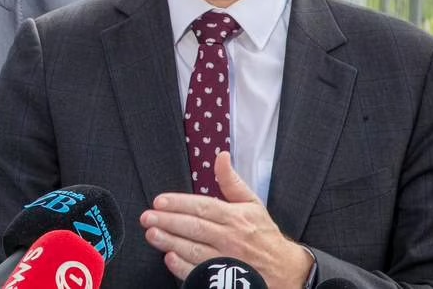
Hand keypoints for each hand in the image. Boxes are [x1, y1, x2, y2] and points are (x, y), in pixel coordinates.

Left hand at [139, 152, 313, 287]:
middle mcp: (230, 238)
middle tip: (147, 217)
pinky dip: (184, 267)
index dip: (180, 203)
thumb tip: (220, 155)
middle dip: (168, 221)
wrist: (286, 271)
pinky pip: (201, 273)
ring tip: (152, 234)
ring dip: (171, 242)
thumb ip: (231, 181)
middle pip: (195, 228)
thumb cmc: (265, 235)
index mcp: (236, 217)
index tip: (159, 201)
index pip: (203, 207)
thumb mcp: (252, 204)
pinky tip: (169, 259)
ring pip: (194, 250)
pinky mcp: (225, 280)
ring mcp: (228, 261)